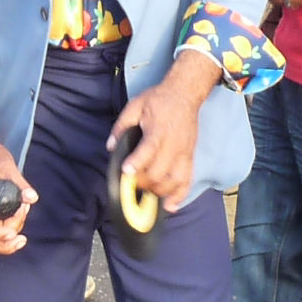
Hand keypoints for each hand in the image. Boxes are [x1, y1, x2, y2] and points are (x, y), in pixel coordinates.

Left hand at [111, 76, 205, 205]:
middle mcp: (173, 144)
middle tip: (131, 183)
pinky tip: (169, 206)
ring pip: (173, 181)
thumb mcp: (135, 106)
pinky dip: (179, 196)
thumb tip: (111, 147)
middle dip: (143, 182)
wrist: (184, 95)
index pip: (149, 150)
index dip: (137, 163)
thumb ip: (121, 127)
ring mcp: (183, 153)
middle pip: (159, 172)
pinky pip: (187, 180)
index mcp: (158, 130)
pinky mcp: (190, 158)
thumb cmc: (158, 101)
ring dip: (158, 191)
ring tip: (146, 193)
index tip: (127, 172)